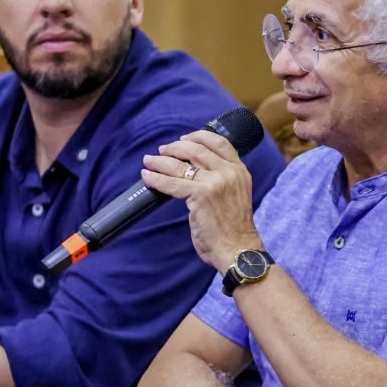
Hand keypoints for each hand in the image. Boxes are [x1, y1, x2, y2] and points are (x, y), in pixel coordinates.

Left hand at [141, 130, 262, 270]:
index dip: (199, 136)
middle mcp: (229, 172)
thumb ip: (221, 181)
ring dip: (161, 161)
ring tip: (149, 161)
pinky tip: (147, 177)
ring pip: (181, 164)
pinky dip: (156, 179)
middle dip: (175, 147)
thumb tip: (194, 172)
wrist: (238, 250)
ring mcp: (215, 182)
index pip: (219, 142)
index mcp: (239, 171)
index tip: (184, 138)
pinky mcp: (200, 194)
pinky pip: (172, 183)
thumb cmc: (234, 230)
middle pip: (197, 149)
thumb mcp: (235, 196)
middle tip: (162, 150)